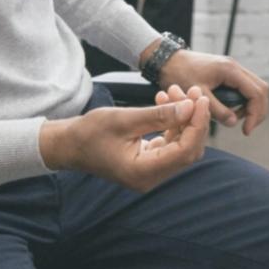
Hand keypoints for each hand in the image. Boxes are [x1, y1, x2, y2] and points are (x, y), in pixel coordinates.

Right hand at [38, 89, 208, 192]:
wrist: (69, 144)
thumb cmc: (89, 133)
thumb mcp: (124, 119)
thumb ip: (158, 115)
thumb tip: (190, 107)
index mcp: (143, 172)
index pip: (185, 151)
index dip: (198, 124)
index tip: (199, 100)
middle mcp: (150, 177)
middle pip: (188, 149)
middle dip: (192, 118)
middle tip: (191, 91)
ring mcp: (150, 171)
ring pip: (181, 144)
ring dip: (182, 117)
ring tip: (174, 91)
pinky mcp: (149, 162)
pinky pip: (169, 142)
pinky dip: (171, 122)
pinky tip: (165, 102)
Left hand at [158, 51, 268, 134]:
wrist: (167, 60)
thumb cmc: (179, 75)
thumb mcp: (197, 95)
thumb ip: (217, 110)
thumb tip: (233, 122)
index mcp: (230, 70)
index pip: (256, 93)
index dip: (255, 114)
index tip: (246, 130)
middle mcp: (235, 66)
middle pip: (261, 89)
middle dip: (258, 110)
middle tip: (247, 127)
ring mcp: (232, 68)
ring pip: (254, 87)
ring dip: (251, 105)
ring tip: (235, 119)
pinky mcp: (227, 71)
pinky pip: (244, 86)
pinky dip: (243, 100)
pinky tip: (230, 110)